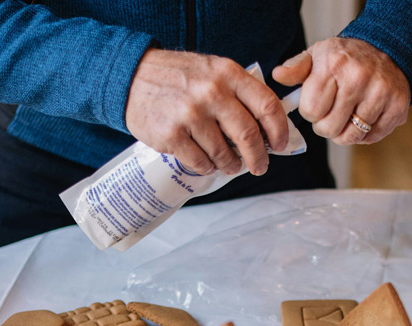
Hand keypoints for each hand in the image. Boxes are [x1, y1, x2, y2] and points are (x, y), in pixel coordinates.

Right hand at [126, 49, 288, 175]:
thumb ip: (240, 93)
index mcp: (227, 74)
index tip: (280, 145)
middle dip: (258, 157)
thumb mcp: (213, 71)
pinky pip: (201, 162)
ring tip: (230, 165)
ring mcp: (190, 114)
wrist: (131, 77)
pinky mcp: (172, 135)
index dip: (279, 130)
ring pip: (224, 154)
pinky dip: (208, 167)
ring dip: (231, 165)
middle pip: (248, 134)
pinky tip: (206, 162)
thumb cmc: (178, 78)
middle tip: (260, 167)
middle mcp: (211, 92)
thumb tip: (268, 128)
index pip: (266, 105)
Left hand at [273, 37, 409, 144]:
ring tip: (347, 116)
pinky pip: (372, 137)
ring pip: (351, 136)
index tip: (318, 103)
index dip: (311, 112)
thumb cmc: (345, 58)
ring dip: (345, 133)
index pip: (310, 111)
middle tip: (332, 113)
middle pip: (329, 128)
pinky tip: (364, 117)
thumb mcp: (317, 55)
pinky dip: (365, 134)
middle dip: (326, 126)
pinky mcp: (397, 107)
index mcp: (334, 65)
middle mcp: (358, 78)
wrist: (386, 48)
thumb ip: (295, 68)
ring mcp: (380, 93)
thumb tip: (277, 75)